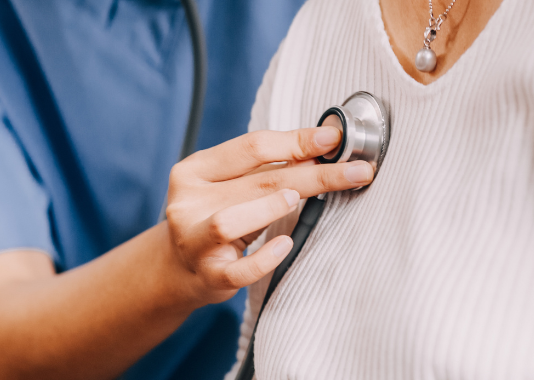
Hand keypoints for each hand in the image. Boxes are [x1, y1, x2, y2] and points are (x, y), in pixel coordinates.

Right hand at [163, 127, 375, 304]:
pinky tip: (286, 246)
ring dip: (270, 208)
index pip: (251, 147)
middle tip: (354, 171)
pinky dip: (266, 258)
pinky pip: (241, 269)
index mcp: (194, 170)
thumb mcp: (231, 185)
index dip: (296, 141)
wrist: (179, 267)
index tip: (333, 139)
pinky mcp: (209, 275)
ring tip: (299, 199)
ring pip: (230, 222)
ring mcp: (195, 241)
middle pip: (258, 180)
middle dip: (313, 174)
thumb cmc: (215, 216)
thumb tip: (323, 147)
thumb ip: (266, 168)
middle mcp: (188, 203)